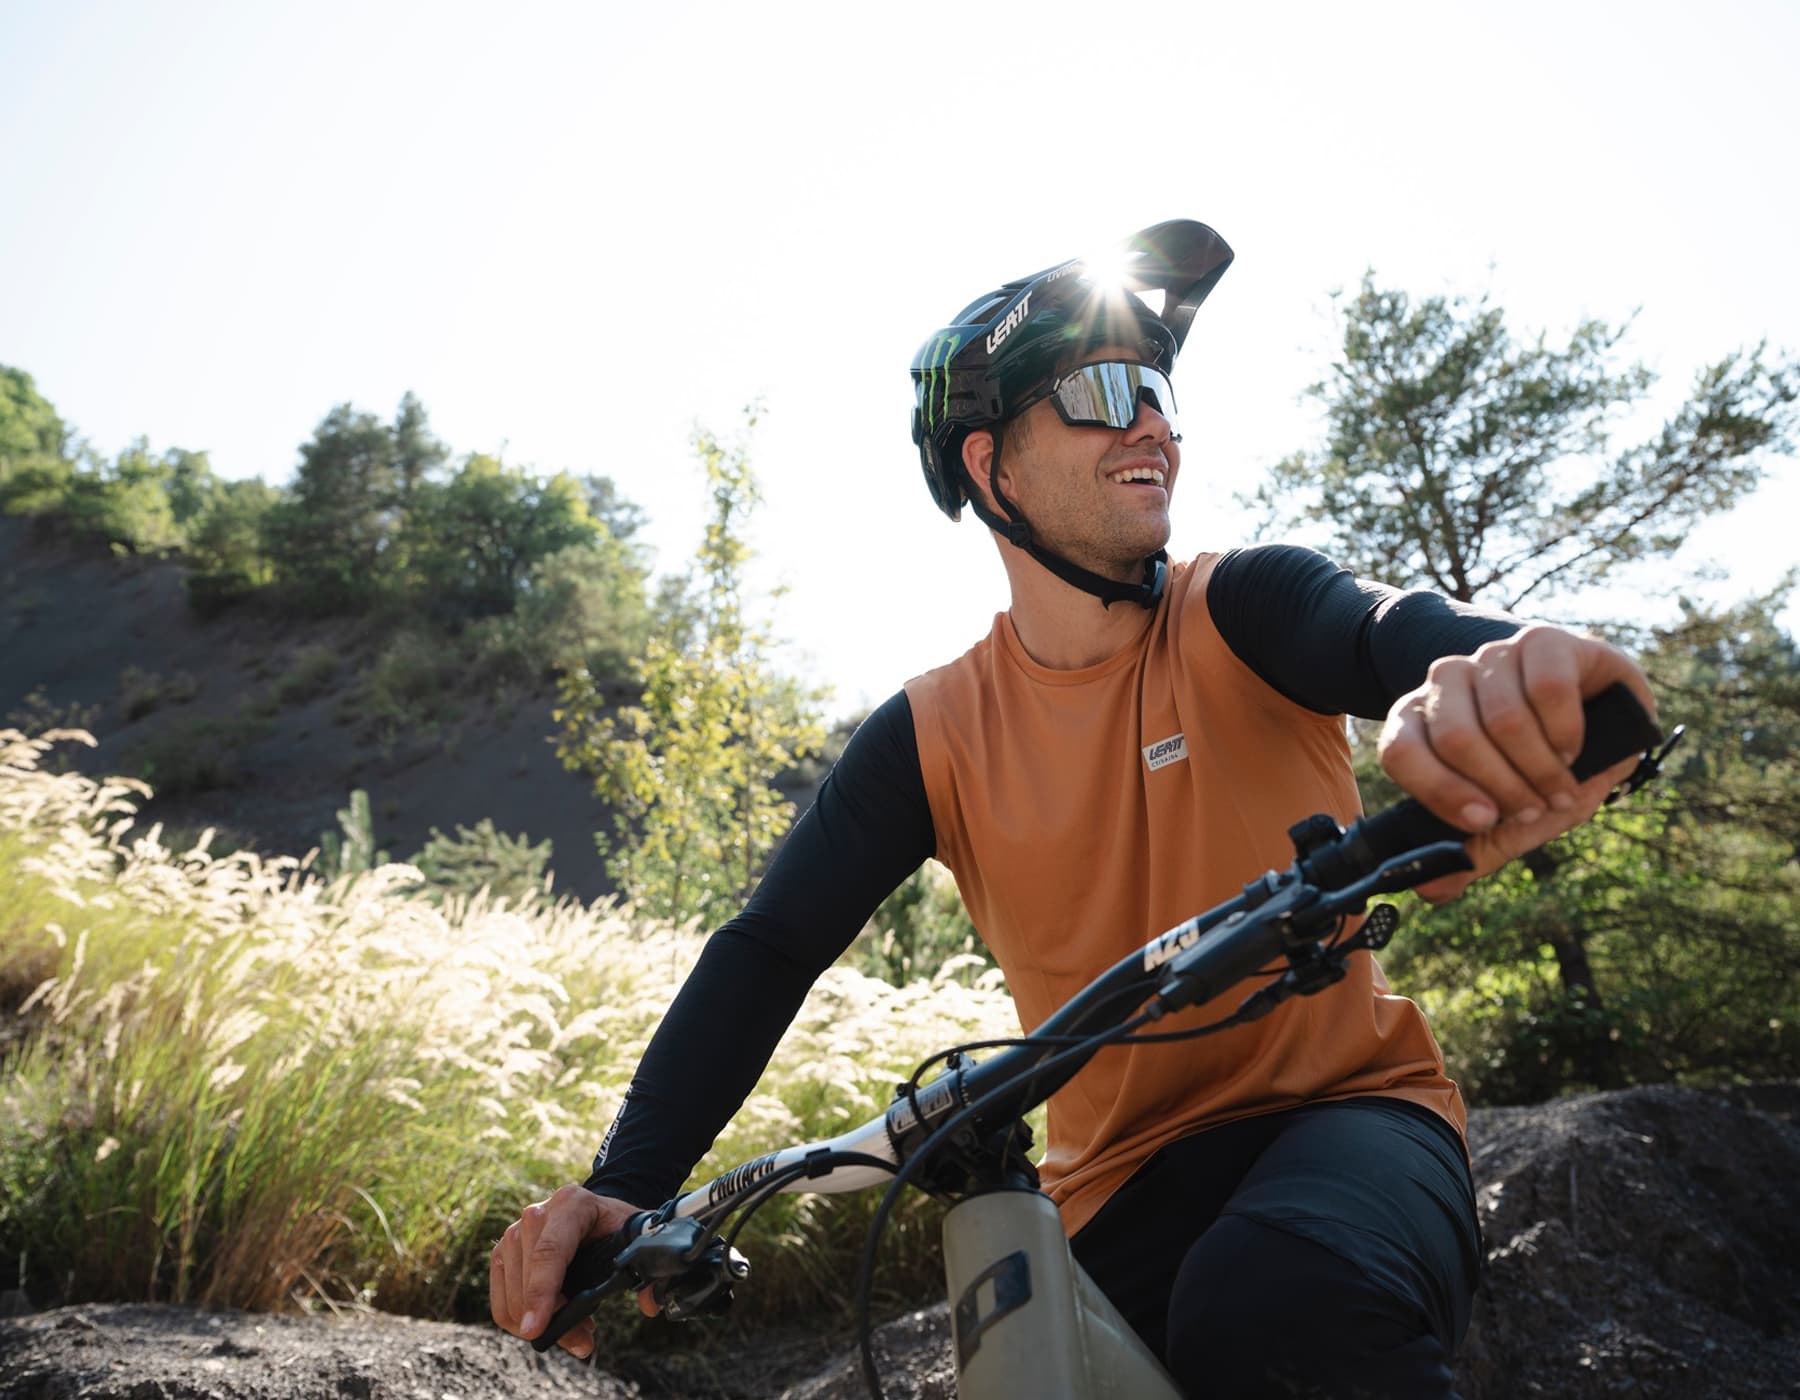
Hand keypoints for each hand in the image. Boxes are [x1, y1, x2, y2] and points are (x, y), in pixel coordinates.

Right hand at [488, 1184, 650, 1358]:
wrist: (598, 1214)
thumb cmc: (617, 1226)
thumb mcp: (639, 1238)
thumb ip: (650, 1268)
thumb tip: (651, 1304)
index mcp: (572, 1203)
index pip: (549, 1252)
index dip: (541, 1293)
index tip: (536, 1329)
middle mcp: (537, 1214)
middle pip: (529, 1278)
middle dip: (552, 1320)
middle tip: (583, 1342)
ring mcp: (514, 1233)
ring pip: (512, 1296)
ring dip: (540, 1324)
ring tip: (577, 1331)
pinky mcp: (504, 1255)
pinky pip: (501, 1303)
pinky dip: (522, 1322)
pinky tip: (552, 1323)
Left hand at [1377, 624, 1656, 901]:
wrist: (1597, 711)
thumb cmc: (1541, 765)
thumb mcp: (1508, 814)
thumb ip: (1471, 848)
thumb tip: (1430, 890)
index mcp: (1419, 719)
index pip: (1401, 751)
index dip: (1441, 792)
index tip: (1484, 820)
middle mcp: (1446, 681)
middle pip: (1456, 738)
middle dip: (1504, 788)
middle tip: (1535, 809)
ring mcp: (1493, 655)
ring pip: (1503, 718)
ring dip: (1541, 768)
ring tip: (1561, 785)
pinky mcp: (1542, 641)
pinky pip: (1547, 689)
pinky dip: (1567, 731)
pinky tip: (1575, 746)